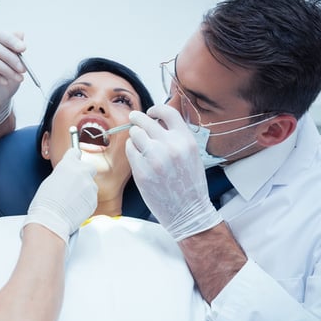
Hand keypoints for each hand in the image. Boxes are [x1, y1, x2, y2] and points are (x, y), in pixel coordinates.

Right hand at [0, 31, 26, 128]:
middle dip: (12, 59)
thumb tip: (20, 33)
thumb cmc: (6, 81)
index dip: (10, 40)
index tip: (23, 48)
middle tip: (23, 70)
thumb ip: (16, 50)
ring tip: (17, 78)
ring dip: (7, 70)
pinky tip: (4, 82)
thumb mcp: (15, 65)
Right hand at [24, 148, 97, 242]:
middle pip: (88, 168)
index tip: (74, 160)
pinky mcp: (93, 200)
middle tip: (73, 184)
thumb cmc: (45, 203)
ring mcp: (90, 186)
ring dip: (83, 190)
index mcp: (68, 164)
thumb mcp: (50, 180)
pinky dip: (84, 201)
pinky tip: (74, 207)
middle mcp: (82, 172)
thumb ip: (62, 174)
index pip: (75, 152)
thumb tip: (66, 176)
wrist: (51, 220)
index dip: (74, 158)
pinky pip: (90, 198)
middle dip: (83, 174)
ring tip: (70, 200)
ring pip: (90, 184)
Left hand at [125, 105, 221, 240]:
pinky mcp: (141, 171)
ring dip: (135, 135)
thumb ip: (176, 137)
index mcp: (186, 140)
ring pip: (135, 134)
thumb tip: (157, 121)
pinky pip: (130, 150)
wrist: (188, 211)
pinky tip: (138, 155)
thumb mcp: (191, 154)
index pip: (168, 112)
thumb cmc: (190, 184)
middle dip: (137, 118)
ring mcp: (154, 158)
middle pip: (146, 121)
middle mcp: (170, 146)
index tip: (150, 111)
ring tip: (139, 142)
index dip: (156, 109)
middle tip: (133, 118)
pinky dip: (132, 149)